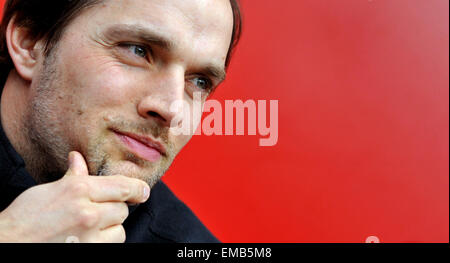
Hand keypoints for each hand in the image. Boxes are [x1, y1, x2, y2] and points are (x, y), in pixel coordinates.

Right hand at [0, 151, 149, 242]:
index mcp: (79, 190)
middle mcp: (88, 212)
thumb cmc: (25, 217)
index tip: (143, 191)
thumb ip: (72, 176)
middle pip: (122, 209)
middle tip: (98, 211)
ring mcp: (89, 235)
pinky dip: (105, 241)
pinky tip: (89, 238)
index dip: (137, 189)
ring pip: (119, 229)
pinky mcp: (89, 251)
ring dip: (111, 228)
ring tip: (91, 227)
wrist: (8, 243)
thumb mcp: (49, 190)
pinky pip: (111, 244)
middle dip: (114, 209)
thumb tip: (78, 159)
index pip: (122, 186)